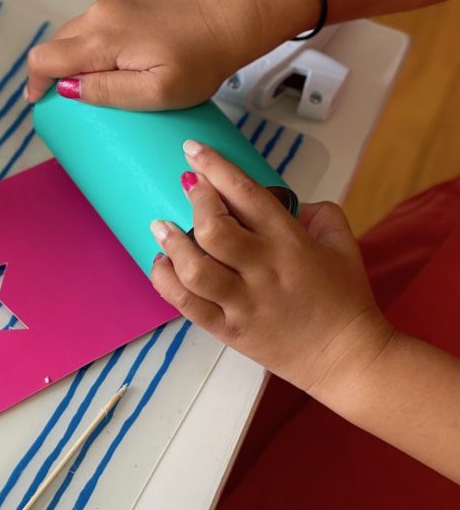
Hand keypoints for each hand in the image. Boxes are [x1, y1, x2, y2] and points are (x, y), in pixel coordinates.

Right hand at [25, 0, 259, 109]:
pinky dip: (98, 38)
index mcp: (103, 38)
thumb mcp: (157, 93)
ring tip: (103, 76)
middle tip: (75, 96)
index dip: (35, 83)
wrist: (231, 16)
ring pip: (76, 31)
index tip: (40, 101)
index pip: (45, 59)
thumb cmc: (201, 61)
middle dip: (58, 71)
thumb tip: (66, 88)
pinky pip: (96, 18)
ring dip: (80, 54)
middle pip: (57, 44)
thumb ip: (108, 91)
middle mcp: (99, 11)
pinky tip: (122, 53)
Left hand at [149, 139, 394, 400]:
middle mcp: (264, 270)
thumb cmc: (346, 299)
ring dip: (172, 243)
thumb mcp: (343, 246)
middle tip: (186, 187)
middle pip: (215, 230)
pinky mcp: (228, 331)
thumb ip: (320, 214)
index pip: (248, 195)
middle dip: (196, 201)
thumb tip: (290, 200)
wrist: (349, 360)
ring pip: (195, 270)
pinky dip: (166, 282)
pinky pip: (187, 305)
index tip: (192, 150)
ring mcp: (243, 303)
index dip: (216, 167)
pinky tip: (161, 263)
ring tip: (161, 226)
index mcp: (291, 243)